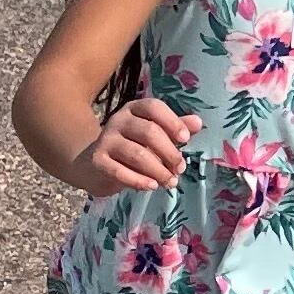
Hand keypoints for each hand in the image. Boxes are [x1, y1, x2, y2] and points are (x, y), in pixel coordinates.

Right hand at [71, 96, 202, 196]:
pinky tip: (152, 186)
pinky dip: (139, 180)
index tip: (186, 138)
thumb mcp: (155, 134)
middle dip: (169, 152)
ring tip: (171, 182)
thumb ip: (176, 128)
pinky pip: (119, 171)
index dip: (172, 121)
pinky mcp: (97, 160)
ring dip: (158, 170)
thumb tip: (198, 122)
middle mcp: (118, 120)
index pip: (154, 107)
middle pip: (149, 132)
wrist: (95, 164)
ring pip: (137, 153)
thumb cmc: (133, 145)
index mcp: (135, 109)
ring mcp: (105, 139)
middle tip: (180, 169)